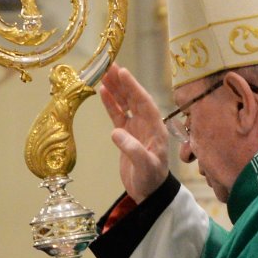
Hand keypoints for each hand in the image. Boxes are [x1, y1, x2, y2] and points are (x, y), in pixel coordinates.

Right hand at [98, 64, 168, 202]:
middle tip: (110, 65)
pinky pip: (118, 115)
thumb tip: (115, 132)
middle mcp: (146, 123)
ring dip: (115, 89)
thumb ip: (132, 149)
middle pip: (133, 98)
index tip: (123, 73)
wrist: (149, 192)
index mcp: (155, 127)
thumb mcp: (144, 166)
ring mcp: (136, 128)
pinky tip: (102, 92)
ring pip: (125, 104)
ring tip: (104, 73)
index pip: (143, 102)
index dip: (133, 87)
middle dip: (122, 82)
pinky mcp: (126, 135)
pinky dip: (111, 103)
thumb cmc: (151, 179)